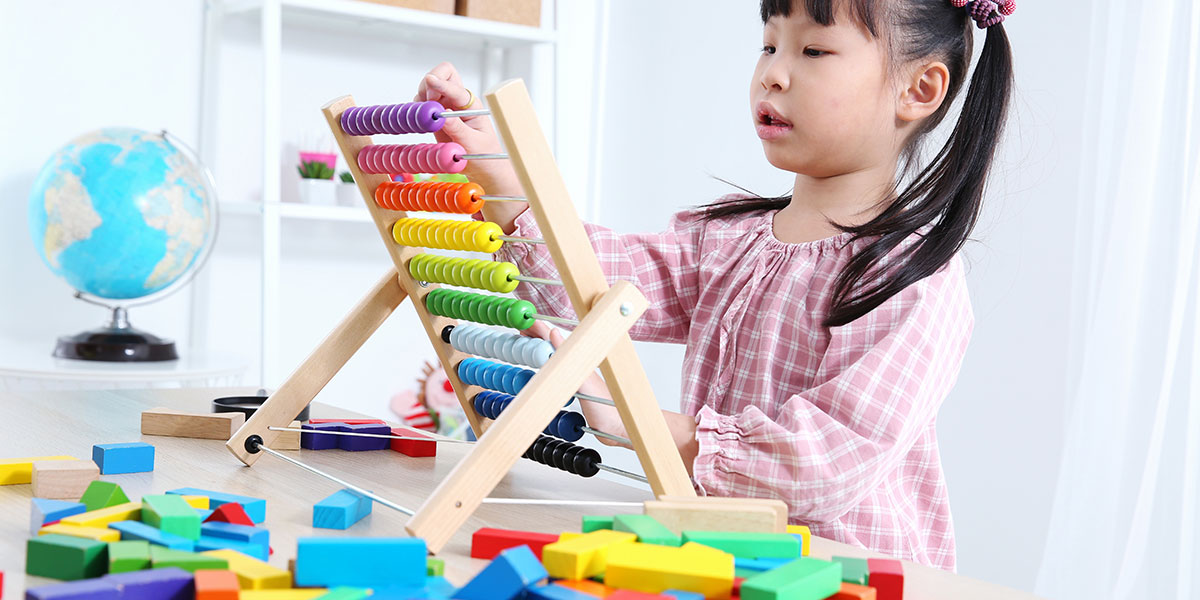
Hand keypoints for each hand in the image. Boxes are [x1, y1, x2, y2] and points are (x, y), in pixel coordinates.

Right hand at [415, 63, 526, 230]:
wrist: (484, 169)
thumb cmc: (485, 156)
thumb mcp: (473, 144)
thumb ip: (457, 128)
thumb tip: (441, 114)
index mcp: (471, 105)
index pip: (455, 86)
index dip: (441, 83)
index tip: (430, 81)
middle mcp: (459, 102)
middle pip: (443, 73)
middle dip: (430, 82)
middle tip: (427, 101)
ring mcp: (447, 107)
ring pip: (429, 87)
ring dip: (423, 95)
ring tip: (425, 114)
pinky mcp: (437, 116)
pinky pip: (423, 103)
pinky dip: (418, 107)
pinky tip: (423, 121)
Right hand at [522, 321, 628, 446]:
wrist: (617, 430)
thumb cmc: (606, 409)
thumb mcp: (584, 382)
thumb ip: (568, 359)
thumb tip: (554, 333)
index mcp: (577, 360)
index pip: (553, 338)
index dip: (538, 328)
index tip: (523, 321)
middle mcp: (574, 367)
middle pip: (550, 347)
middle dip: (535, 337)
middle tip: (519, 331)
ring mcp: (573, 379)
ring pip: (551, 361)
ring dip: (537, 353)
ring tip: (525, 348)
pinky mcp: (574, 393)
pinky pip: (553, 376)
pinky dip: (542, 371)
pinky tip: (538, 374)